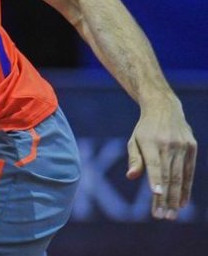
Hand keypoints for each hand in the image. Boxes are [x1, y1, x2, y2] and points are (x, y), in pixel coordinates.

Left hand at [126, 96, 196, 219]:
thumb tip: (131, 177)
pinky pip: (189, 172)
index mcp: (150, 142)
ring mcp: (182, 146)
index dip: (156, 181)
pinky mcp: (192, 147)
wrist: (165, 108)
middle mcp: (168, 144)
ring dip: (176, 197)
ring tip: (172, 214)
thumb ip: (134, 158)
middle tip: (163, 216)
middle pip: (168, 175)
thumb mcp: (134, 140)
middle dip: (165, 198)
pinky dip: (186, 188)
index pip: (154, 165)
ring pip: (179, 176)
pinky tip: (183, 202)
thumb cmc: (145, 129)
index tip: (155, 196)